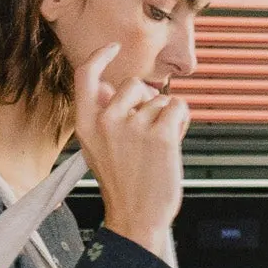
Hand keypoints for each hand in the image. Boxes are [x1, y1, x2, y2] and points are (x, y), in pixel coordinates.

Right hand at [71, 42, 188, 262]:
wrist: (137, 219)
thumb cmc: (123, 187)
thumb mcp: (99, 150)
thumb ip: (103, 116)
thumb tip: (111, 87)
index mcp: (87, 125)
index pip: (86, 76)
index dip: (100, 57)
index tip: (113, 48)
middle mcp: (107, 121)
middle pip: (134, 84)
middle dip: (148, 100)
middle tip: (149, 131)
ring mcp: (134, 126)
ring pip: (160, 99)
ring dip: (166, 117)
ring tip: (159, 146)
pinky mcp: (160, 135)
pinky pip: (178, 107)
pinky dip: (182, 121)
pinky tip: (174, 142)